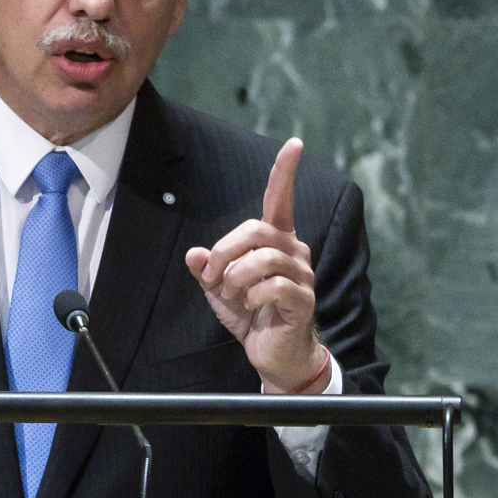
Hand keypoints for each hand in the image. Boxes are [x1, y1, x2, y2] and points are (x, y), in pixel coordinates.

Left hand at [185, 138, 329, 393]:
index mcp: (276, 240)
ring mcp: (302, 275)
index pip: (280, 199)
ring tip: (233, 295)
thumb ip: (207, 269)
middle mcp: (294, 251)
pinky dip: (251, 296)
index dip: (284, 172)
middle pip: (256, 230)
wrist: (274, 354)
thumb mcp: (219, 289)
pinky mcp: (303, 299)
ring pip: (263, 258)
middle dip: (225, 252)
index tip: (294, 144)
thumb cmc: (251, 314)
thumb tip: (193, 254)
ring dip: (236, 278)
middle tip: (214, 278)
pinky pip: (272, 286)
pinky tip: (251, 306)